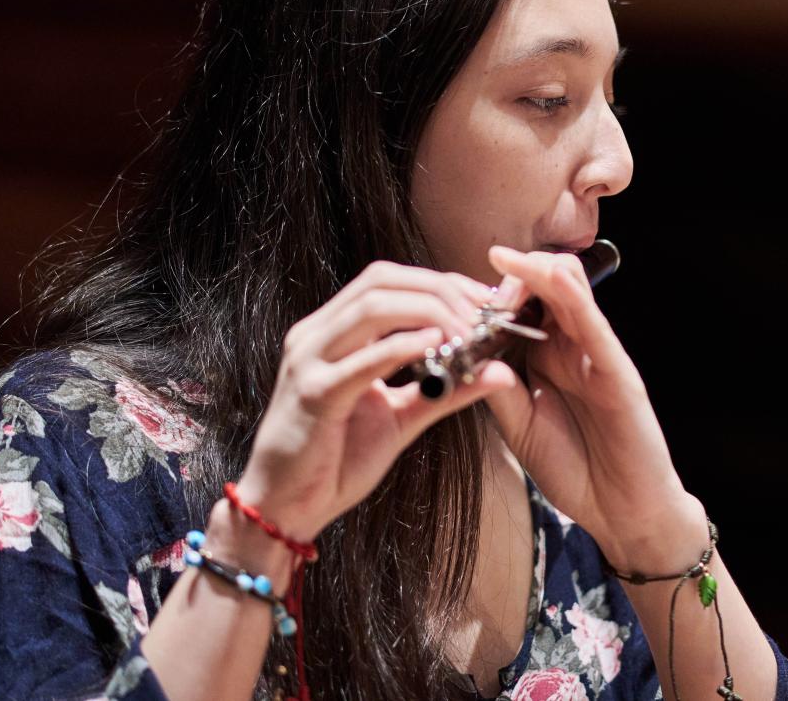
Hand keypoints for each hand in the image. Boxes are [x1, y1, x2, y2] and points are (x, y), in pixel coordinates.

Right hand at [233, 262, 516, 541]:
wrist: (286, 507)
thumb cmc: (337, 461)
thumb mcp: (403, 417)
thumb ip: (448, 391)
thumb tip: (501, 371)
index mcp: (333, 332)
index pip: (388, 281)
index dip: (440, 281)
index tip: (485, 299)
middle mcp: (316, 335)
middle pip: (381, 281)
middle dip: (439, 288)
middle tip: (483, 311)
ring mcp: (309, 360)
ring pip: (371, 306)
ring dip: (428, 310)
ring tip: (467, 329)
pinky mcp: (313, 394)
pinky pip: (361, 361)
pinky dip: (402, 347)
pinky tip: (436, 346)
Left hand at [481, 246, 704, 571]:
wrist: (622, 512)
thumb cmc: (576, 469)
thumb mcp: (521, 427)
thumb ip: (499, 389)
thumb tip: (470, 353)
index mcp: (550, 359)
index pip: (523, 310)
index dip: (494, 294)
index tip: (462, 286)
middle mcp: (574, 350)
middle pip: (546, 292)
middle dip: (515, 274)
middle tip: (487, 264)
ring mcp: (598, 357)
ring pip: (572, 296)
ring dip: (540, 272)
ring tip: (508, 259)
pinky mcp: (619, 373)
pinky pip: (595, 327)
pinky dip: (575, 299)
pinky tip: (554, 279)